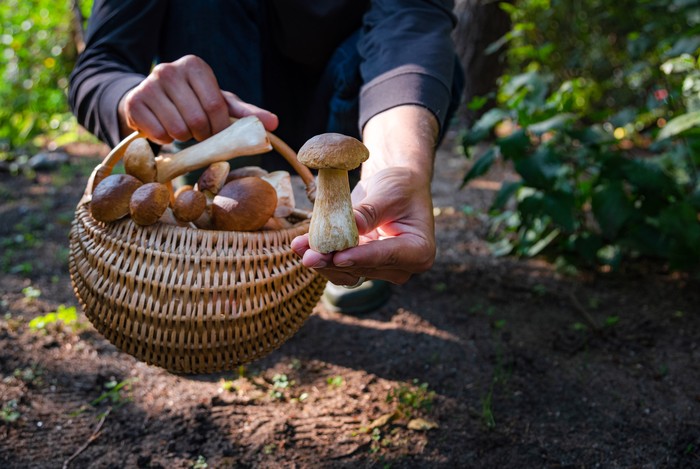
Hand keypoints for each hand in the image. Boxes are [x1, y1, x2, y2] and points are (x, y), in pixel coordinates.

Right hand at [119, 55, 277, 143]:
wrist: (150, 100)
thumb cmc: (192, 102)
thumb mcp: (220, 103)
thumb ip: (246, 114)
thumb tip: (275, 123)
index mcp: (195, 66)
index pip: (216, 106)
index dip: (219, 127)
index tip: (217, 132)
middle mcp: (169, 70)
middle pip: (197, 119)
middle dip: (202, 135)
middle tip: (198, 133)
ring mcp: (148, 85)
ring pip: (177, 129)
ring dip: (183, 138)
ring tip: (182, 128)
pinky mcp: (133, 103)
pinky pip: (158, 134)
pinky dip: (164, 139)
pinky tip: (164, 129)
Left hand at [291, 167, 435, 284]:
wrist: (396, 186)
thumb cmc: (400, 186)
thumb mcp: (388, 194)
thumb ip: (368, 214)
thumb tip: (345, 230)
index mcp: (419, 251)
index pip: (387, 256)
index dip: (360, 258)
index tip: (337, 257)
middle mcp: (401, 267)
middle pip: (363, 269)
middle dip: (333, 261)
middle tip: (308, 254)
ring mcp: (380, 269)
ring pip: (346, 273)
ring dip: (321, 262)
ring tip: (299, 247)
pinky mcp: (361, 265)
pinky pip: (338, 267)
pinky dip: (321, 257)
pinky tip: (301, 245)